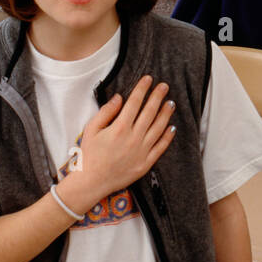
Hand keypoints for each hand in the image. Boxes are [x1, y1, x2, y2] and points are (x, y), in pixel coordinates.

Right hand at [68, 76, 175, 207]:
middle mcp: (133, 138)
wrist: (92, 181)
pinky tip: (172, 127)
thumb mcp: (91, 129)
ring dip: (166, 114)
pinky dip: (167, 136)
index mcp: (119, 128)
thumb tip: (119, 97)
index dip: (142, 89)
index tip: (148, 79)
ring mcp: (141, 151)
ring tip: (171, 103)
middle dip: (158, 97)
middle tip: (164, 86)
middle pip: (150, 112)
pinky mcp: (146, 163)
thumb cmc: (89, 155)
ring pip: (158, 128)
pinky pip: (160, 147)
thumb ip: (106, 112)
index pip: (135, 103)